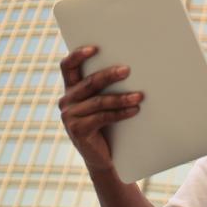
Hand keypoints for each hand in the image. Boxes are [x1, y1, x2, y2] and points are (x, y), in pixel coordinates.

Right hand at [58, 46, 143, 175]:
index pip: (67, 66)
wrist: (102, 158)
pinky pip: (102, 117)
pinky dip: (121, 113)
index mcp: (71, 89)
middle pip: (88, 82)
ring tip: (139, 95)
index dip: (78, 55)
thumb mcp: (102, 103)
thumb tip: (128, 68)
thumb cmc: (107, 125)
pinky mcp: (78, 130)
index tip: (95, 48)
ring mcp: (70, 116)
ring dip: (121, 98)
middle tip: (127, 70)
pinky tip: (134, 110)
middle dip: (109, 75)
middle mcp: (66, 101)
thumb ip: (105, 87)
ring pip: (99, 101)